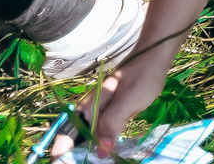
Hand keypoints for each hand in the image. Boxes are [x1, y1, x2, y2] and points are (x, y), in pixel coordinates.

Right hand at [52, 55, 167, 158]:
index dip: (60, 154)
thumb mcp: (128, 101)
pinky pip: (97, 135)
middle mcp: (87, 112)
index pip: (64, 136)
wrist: (153, 60)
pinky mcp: (108, 116)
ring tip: (94, 163)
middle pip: (72, 140)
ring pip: (84, 139)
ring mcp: (97, 114)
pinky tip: (105, 155)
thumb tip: (99, 152)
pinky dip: (97, 147)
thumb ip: (111, 124)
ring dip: (85, 153)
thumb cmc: (141, 78)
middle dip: (73, 157)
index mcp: (86, 109)